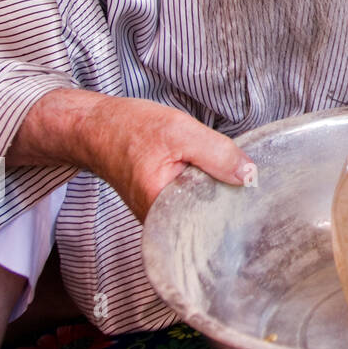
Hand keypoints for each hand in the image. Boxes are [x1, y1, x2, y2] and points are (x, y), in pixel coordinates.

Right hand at [14, 88, 253, 222]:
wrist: (96, 127)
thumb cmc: (130, 128)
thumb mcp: (180, 131)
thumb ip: (217, 154)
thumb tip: (249, 175)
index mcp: (161, 208)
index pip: (211, 217)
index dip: (235, 200)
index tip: (251, 188)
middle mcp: (158, 221)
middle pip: (208, 214)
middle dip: (227, 194)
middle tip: (238, 175)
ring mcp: (158, 215)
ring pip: (200, 206)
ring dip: (214, 189)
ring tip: (219, 171)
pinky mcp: (160, 205)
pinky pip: (190, 201)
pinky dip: (201, 186)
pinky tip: (208, 174)